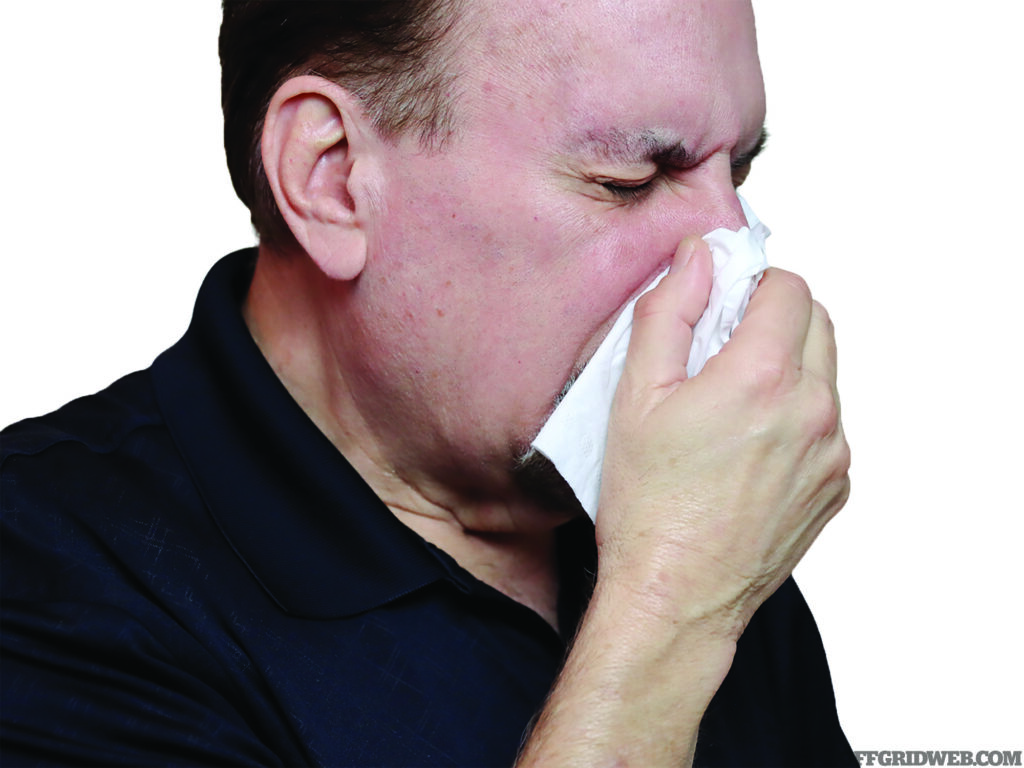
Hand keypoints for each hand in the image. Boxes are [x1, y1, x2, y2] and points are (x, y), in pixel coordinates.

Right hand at [516, 236, 848, 766]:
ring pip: (825, 373)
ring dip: (787, 368)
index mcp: (763, 377)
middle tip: (720, 352)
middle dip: (773, 319)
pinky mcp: (837, 484)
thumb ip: (669, 312)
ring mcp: (833, 451)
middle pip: (817, 322)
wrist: (676, 595)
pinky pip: (828, 424)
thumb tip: (697, 257)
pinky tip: (749, 449)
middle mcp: (814, 410)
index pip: (788, 286)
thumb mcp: (635, 396)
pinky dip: (796, 416)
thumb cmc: (647, 504)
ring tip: (731, 408)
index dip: (750, 284)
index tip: (720, 306)